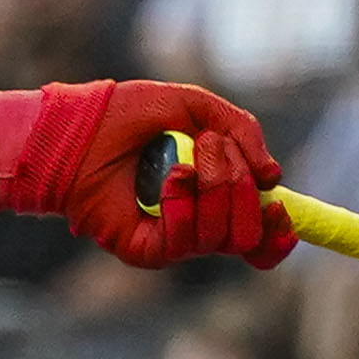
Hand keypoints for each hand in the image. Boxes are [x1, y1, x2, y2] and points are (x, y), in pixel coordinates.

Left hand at [10, 78, 293, 269]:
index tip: (279, 207)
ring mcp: (172, 240)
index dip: (277, 232)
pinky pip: (184, 241)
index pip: (258, 238)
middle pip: (247, 234)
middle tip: (211, 149)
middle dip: (241, 186)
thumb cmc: (130, 115)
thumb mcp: (197, 109)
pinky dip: (184, 204)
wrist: (79, 126)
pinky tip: (168, 178)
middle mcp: (198, 225)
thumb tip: (274, 178)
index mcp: (215, 199)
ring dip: (214, 188)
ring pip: (223, 238)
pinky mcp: (145, 250)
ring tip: (182, 159)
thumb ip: (242, 132)